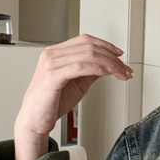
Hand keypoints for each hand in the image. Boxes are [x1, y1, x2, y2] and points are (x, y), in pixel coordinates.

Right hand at [14, 34, 132, 137]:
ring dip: (110, 64)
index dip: (105, 45)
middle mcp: (52, 54)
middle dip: (112, 57)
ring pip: (88, 55)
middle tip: (125, 68)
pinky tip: (108, 73)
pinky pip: (80, 67)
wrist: (35, 120)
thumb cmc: (52, 102)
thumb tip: (109, 65)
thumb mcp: (77, 82)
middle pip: (89, 47)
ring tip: (121, 73)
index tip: (119, 54)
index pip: (85, 40)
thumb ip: (91, 71)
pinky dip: (98, 68)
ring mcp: (51, 63)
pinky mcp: (53, 76)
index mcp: (56, 53)